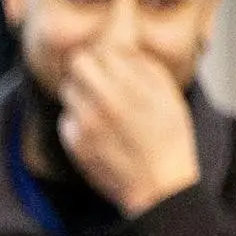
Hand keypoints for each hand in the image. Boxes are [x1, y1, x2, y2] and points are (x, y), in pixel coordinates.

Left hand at [57, 45, 200, 214]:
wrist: (158, 185)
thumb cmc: (169, 139)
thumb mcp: (168, 96)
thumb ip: (144, 68)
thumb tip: (122, 50)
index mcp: (131, 87)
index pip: (101, 51)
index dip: (106, 56)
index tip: (112, 65)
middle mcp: (105, 101)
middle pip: (77, 63)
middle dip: (87, 68)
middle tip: (98, 80)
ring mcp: (86, 122)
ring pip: (67, 89)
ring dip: (80, 93)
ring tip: (100, 107)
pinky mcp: (75, 142)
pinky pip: (66, 118)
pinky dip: (78, 119)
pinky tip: (98, 130)